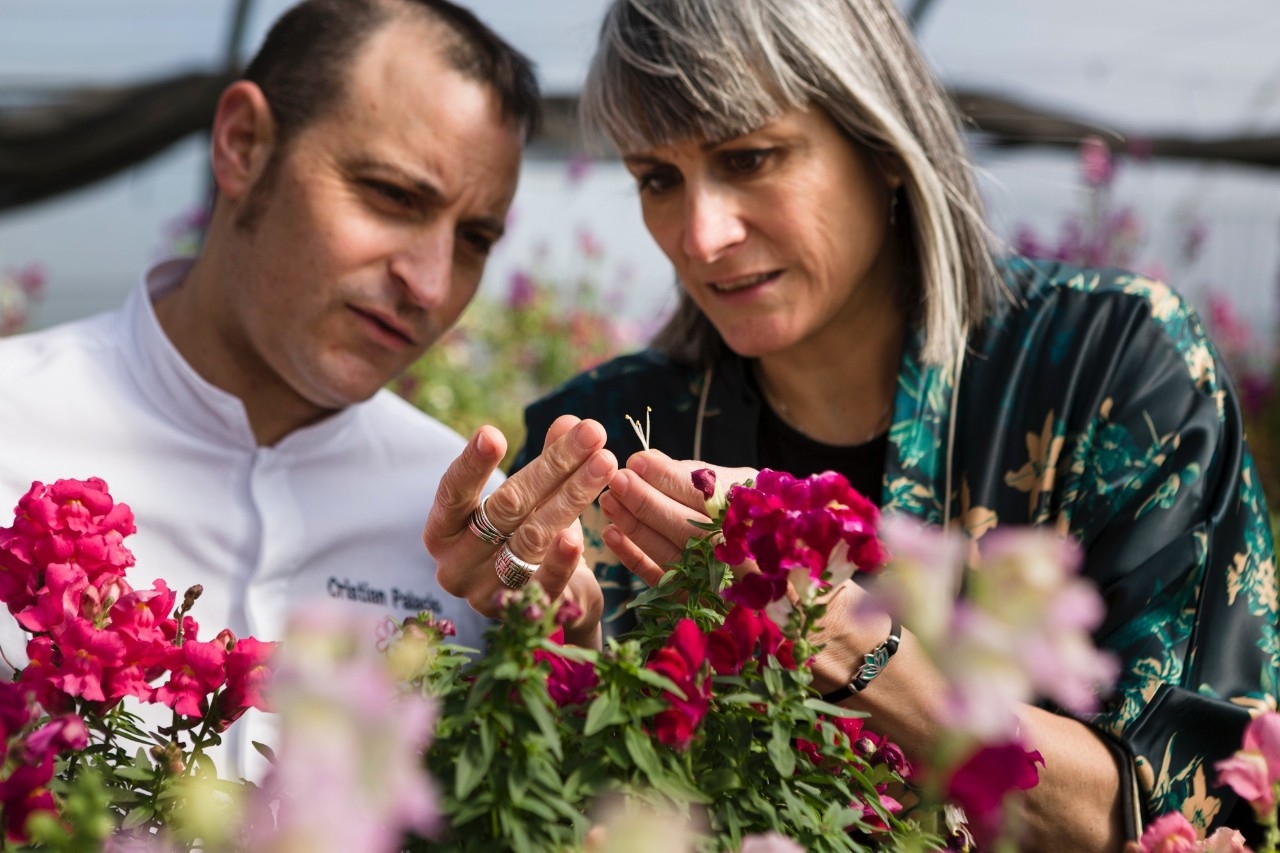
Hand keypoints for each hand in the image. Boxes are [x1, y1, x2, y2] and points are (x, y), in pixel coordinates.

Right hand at [424, 415, 616, 645]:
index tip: (492, 434)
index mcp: (442, 533)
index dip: (472, 465)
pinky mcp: (524, 616)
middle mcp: (456, 566)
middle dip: (553, 465)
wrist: (540, 599)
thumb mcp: (530, 497)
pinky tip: (578, 534)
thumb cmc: (522, 534)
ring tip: (604, 463)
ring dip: (571, 497)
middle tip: (592, 432)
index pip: (452, 494)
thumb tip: (572, 422)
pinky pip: (545, 584)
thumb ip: (547, 460)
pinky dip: (562, 559)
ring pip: (530, 539)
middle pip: (505, 509)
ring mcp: (487, 594)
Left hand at [598, 450, 755, 585]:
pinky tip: (611, 533)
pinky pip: (660, 580)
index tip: (637, 460)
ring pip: (670, 554)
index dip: (669, 478)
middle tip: (617, 479)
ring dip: (634, 527)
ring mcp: (718, 581)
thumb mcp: (741, 483)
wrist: (778, 566)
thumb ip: (699, 474)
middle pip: (687, 528)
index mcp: (755, 518)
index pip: (707, 496)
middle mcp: (740, 554)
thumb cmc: (754, 510)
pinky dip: (633, 557)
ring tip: (608, 500)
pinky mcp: (696, 600)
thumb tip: (648, 460)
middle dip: (647, 502)